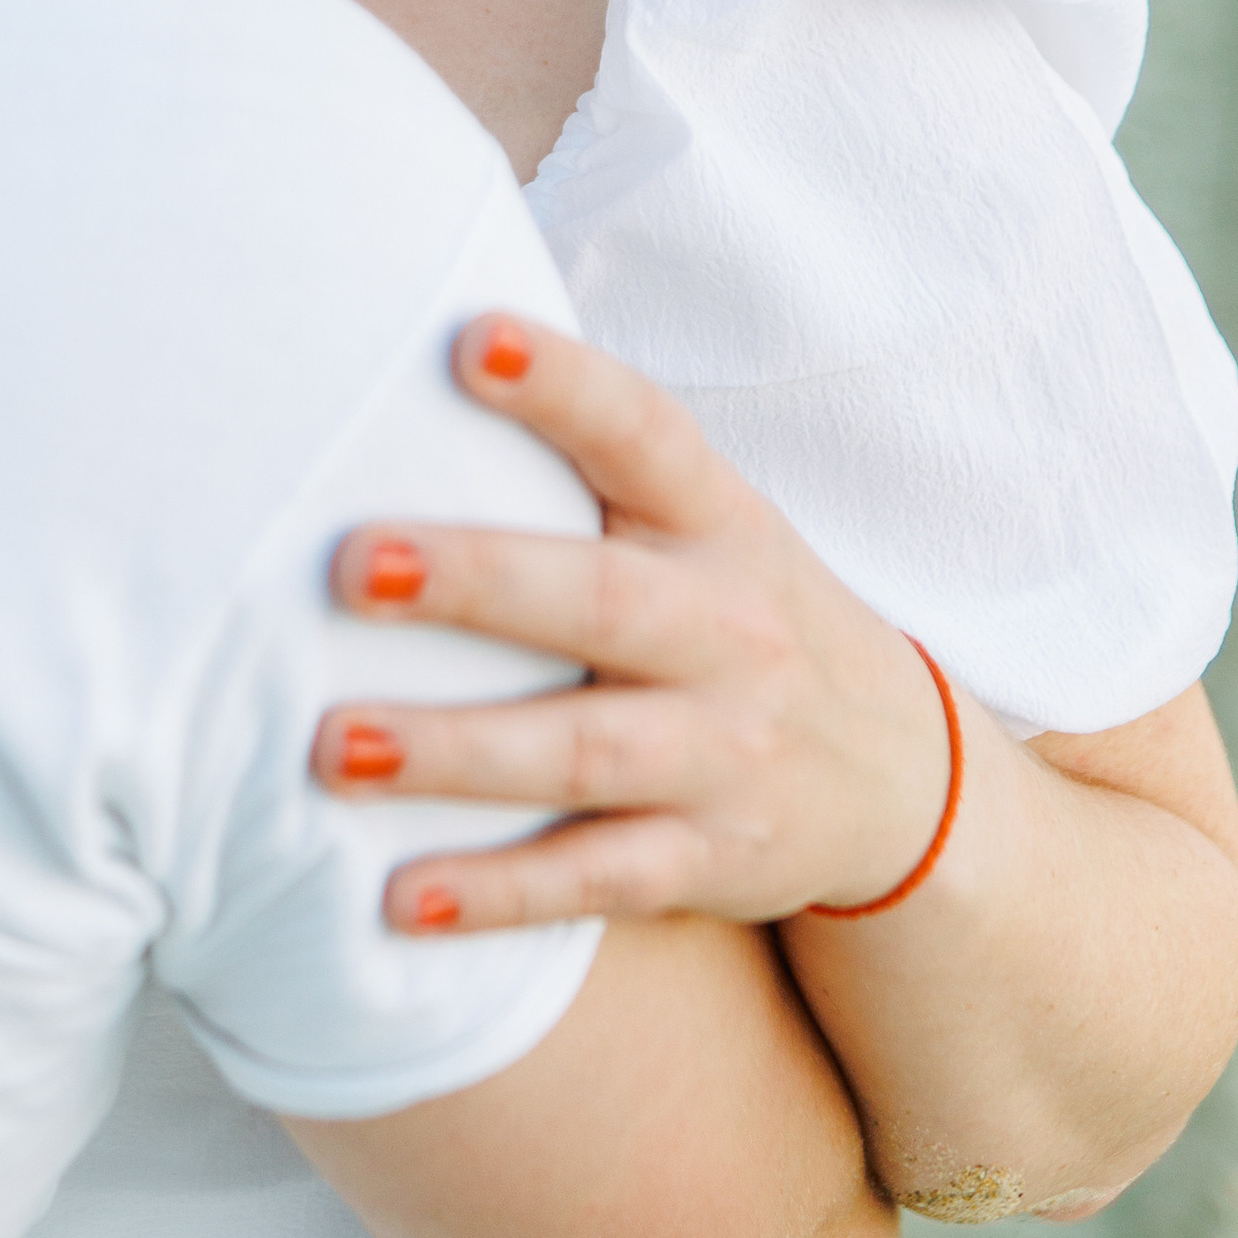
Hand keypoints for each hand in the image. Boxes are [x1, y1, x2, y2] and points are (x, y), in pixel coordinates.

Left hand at [313, 318, 961, 933]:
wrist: (903, 777)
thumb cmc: (737, 612)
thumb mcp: (703, 524)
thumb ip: (589, 465)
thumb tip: (411, 358)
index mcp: (718, 522)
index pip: (645, 434)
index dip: (564, 386)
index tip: (472, 340)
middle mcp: (728, 631)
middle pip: (601, 601)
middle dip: (477, 581)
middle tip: (353, 566)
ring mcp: (725, 753)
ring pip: (584, 753)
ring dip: (457, 751)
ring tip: (335, 744)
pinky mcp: (709, 860)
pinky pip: (595, 879)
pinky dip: (499, 893)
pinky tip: (398, 898)